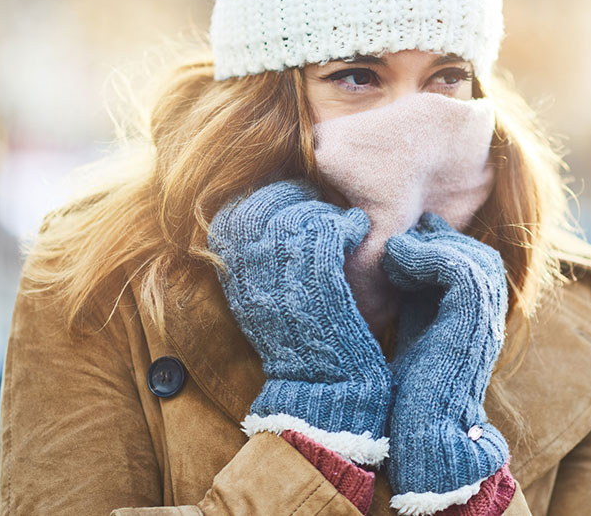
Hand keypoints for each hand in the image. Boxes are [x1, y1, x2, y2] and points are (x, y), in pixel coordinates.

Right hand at [207, 178, 391, 465]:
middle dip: (295, 196)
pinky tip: (357, 229)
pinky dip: (347, 223)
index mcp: (234, 278)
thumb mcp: (264, 304)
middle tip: (320, 201)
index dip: (266, 198)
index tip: (292, 199)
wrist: (323, 393)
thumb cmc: (303, 346)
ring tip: (341, 222)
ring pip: (300, 216)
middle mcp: (250, 275)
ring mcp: (283, 279)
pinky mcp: (320, 284)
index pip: (238, 213)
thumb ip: (259, 263)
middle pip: (266, 206)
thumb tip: (271, 219)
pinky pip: (329, 231)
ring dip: (325, 211)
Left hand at [380, 212, 509, 512]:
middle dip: (441, 241)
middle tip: (404, 236)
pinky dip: (426, 256)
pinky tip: (396, 261)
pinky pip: (459, 268)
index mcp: (476, 323)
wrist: (421, 435)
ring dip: (430, 247)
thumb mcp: (412, 334)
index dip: (441, 247)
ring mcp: (487, 320)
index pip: (473, 268)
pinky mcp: (474, 321)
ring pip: (474, 257)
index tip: (406, 238)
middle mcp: (489, 320)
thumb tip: (396, 266)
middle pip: (480, 257)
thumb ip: (415, 303)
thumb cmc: (408, 398)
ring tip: (394, 251)